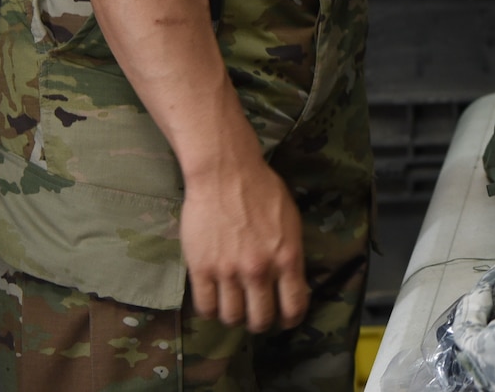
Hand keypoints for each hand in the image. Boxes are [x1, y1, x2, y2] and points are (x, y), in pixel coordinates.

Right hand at [181, 153, 308, 332]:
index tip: (285, 319)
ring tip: (234, 306)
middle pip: (260, 320)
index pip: (293, 307)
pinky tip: (215, 299)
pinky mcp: (201, 269)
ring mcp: (228, 271)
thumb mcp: (291, 221)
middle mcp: (259, 270)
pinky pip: (206, 307)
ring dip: (234, 317)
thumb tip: (292, 282)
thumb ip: (291, 255)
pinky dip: (211, 310)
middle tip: (256, 315)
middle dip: (260, 322)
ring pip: (232, 318)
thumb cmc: (262, 190)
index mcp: (287, 258)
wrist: (225, 173)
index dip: (290, 319)